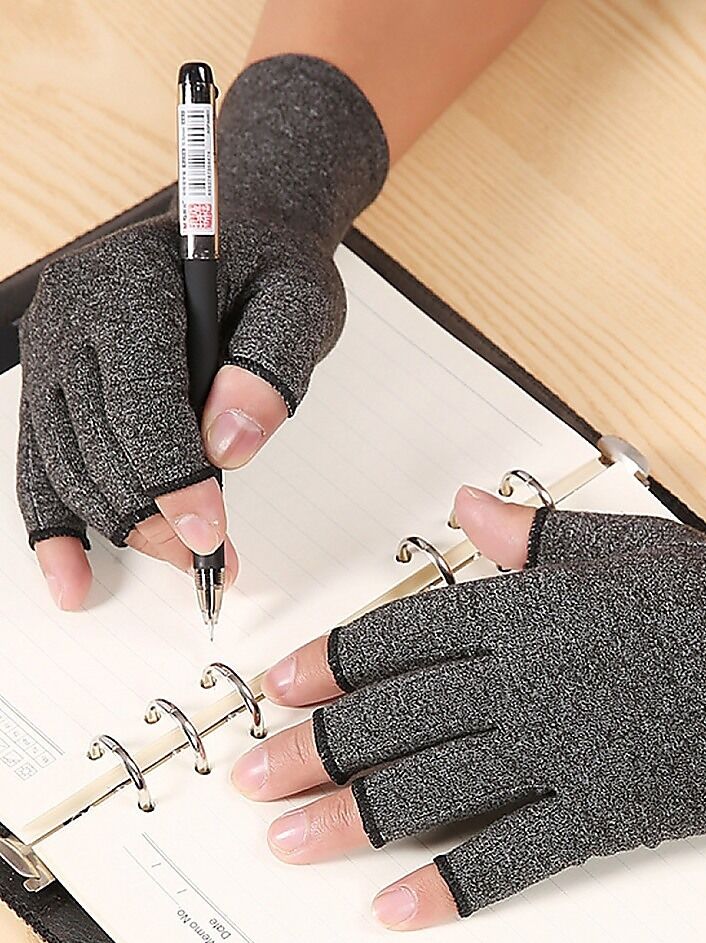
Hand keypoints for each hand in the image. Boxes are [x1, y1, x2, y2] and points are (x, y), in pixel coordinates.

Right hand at [17, 55, 387, 607]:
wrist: (240, 232)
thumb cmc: (271, 267)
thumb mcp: (298, 304)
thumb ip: (268, 368)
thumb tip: (226, 448)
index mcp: (131, 282)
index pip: (141, 401)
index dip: (174, 480)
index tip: (212, 536)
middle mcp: (72, 309)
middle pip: (98, 443)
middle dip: (155, 515)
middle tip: (212, 559)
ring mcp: (51, 345)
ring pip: (66, 463)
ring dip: (123, 527)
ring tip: (180, 564)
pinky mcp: (50, 378)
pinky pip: (38, 461)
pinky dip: (54, 525)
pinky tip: (73, 577)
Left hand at [233, 487, 705, 927]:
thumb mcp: (627, 546)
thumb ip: (538, 536)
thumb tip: (470, 509)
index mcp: (533, 608)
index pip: (405, 637)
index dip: (332, 664)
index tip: (277, 688)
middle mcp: (535, 679)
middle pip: (399, 717)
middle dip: (315, 748)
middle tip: (252, 774)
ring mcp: (568, 750)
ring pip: (435, 787)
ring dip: (354, 817)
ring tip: (292, 839)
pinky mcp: (610, 814)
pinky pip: (514, 857)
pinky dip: (452, 888)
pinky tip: (397, 910)